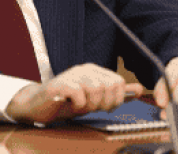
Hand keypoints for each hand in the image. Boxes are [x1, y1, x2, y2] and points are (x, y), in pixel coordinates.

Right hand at [6, 63, 143, 124]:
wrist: (39, 106)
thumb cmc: (66, 103)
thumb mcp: (95, 100)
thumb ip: (116, 95)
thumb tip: (139, 90)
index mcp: (95, 71)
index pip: (119, 82)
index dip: (116, 100)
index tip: (104, 107)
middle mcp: (85, 69)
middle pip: (110, 85)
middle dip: (104, 103)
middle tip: (91, 108)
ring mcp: (73, 74)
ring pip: (97, 89)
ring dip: (90, 105)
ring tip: (80, 106)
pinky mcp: (61, 83)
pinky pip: (80, 94)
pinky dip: (78, 105)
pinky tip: (70, 104)